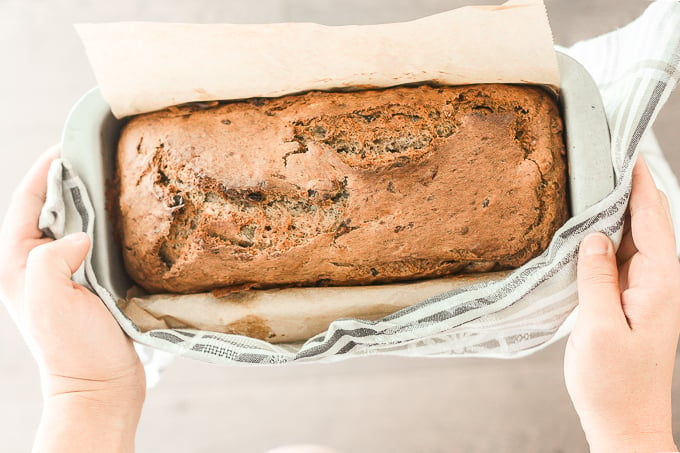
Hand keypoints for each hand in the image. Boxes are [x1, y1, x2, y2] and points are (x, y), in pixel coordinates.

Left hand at [0, 148, 144, 451]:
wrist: (101, 388)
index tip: (69, 146)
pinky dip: (108, 226)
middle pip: (52, 208)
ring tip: (116, 183)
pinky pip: (96, 243)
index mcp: (18, 263)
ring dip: (92, 203)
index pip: (27, 203)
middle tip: (101, 160)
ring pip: (76, 224)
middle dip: (71, 181)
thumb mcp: (49, 301)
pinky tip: (128, 221)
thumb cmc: (73, 350)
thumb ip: (51, 258)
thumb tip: (80, 235)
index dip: (45, 170)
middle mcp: (37, 264)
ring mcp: (64, 274)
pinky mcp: (90, 283)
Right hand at [564, 155, 679, 452]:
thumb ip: (597, 278)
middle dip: (633, 190)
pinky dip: (611, 239)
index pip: (652, 222)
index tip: (627, 154)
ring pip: (637, 241)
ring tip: (598, 185)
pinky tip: (593, 231)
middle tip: (609, 159)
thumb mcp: (598, 329)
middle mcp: (660, 285)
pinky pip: (625, 260)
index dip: (639, 186)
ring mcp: (649, 294)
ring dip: (621, 213)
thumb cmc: (613, 384)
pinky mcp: (635, 303)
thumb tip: (593, 236)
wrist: (625, 423)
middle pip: (650, 225)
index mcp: (659, 286)